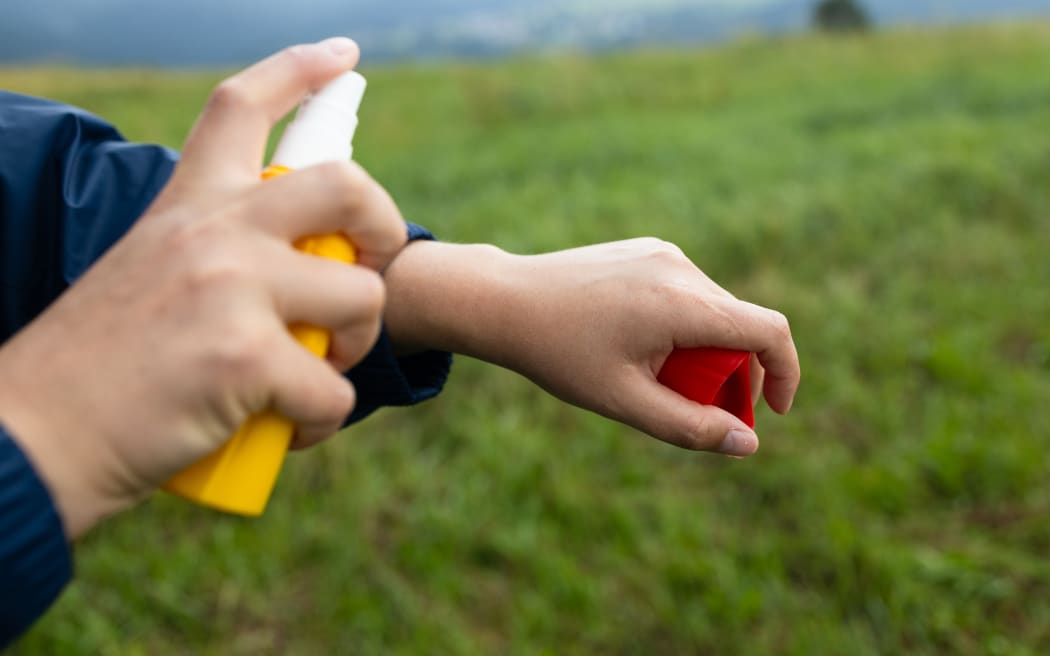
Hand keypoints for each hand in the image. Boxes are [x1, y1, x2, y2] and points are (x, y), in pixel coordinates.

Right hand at [0, 39, 407, 537]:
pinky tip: (292, 427)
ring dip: (357, 345)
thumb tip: (296, 272)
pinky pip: (334, 388)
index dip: (300, 70)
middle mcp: (214, 231)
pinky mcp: (244, 357)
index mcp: (187, 206)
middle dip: (385, 227)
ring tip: (319, 373)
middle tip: (368, 274)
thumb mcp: (149, 273)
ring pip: (362, 297)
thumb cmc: (98, 366)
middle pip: (345, 183)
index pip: (243, 106)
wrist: (38, 435)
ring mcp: (232, 289)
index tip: (343, 55)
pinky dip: (325, 418)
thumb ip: (214, 255)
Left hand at [383, 239, 799, 455]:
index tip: (774, 412)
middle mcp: (681, 268)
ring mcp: (663, 253)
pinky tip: (642, 348)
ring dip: (710, 351)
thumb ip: (690, 427)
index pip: (770, 331)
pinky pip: (687, 293)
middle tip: (705, 413)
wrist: (506, 301)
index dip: (786, 374)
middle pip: (740, 326)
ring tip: (660, 380)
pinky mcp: (647, 251)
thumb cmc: (560, 354)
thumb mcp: (625, 401)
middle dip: (737, 374)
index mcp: (683, 303)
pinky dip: (686, 326)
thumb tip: (749, 444)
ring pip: (714, 310)